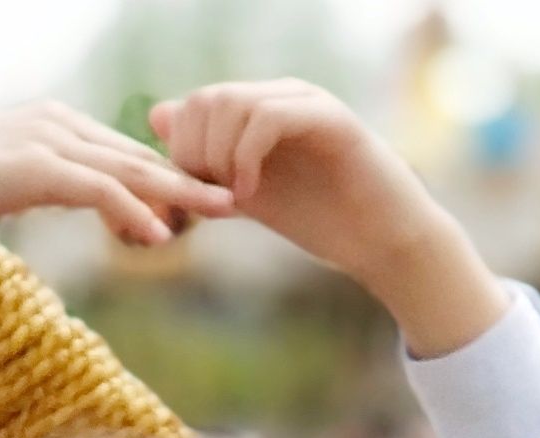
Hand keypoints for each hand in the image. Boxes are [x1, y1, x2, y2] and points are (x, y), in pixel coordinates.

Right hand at [0, 102, 235, 249]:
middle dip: (189, 180)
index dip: (163, 179)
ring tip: (220, 212)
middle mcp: (57, 123)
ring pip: (128, 170)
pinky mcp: (33, 168)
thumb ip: (42, 186)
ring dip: (178, 194)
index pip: (121, 154)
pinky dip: (131, 210)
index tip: (202, 201)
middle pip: (136, 156)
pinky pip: (97, 191)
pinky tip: (156, 234)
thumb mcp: (4, 183)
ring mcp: (46, 141)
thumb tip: (69, 201)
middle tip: (236, 198)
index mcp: (53, 124)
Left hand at [151, 81, 503, 355]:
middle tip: (211, 198)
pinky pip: (268, 117)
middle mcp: (283, 96)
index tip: (194, 197)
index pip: (194, 104)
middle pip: (206, 99)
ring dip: (218, 156)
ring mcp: (307, 103)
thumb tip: (159, 117)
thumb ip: (206, 164)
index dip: (180, 152)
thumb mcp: (246, 194)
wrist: (380, 240)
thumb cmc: (320, 219)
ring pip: (232, 103)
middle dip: (194, 154)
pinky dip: (246, 156)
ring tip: (234, 198)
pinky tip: (250, 193)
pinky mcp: (331, 120)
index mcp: (262, 110)